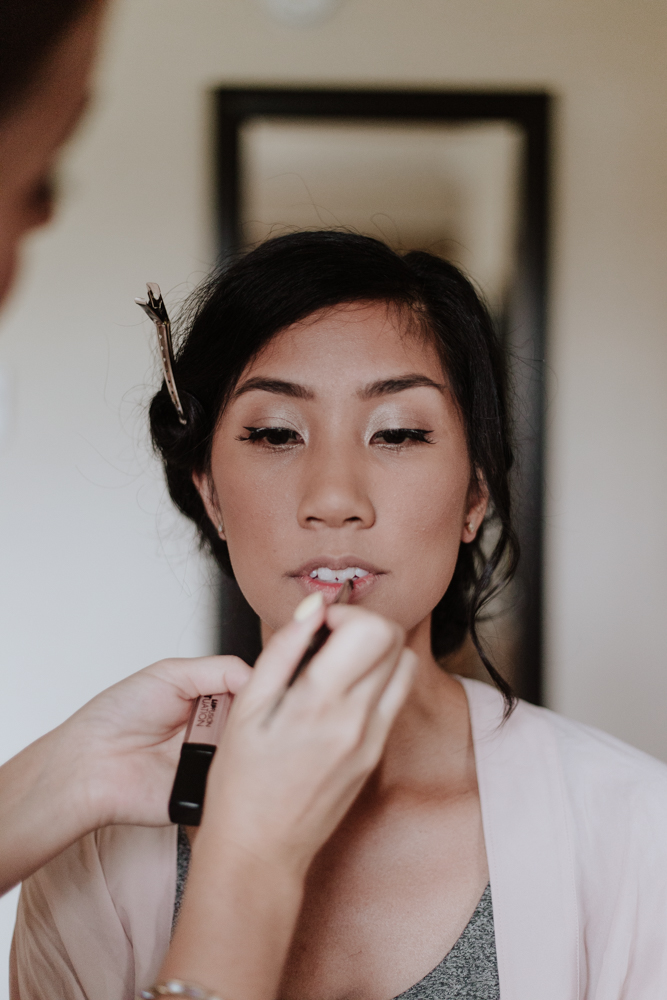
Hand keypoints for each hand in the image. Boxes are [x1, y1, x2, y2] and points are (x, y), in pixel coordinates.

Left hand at [0, 655, 250, 894]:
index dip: (267, 687)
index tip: (281, 682)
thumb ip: (221, 670)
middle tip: (264, 710)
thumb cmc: (117, 715)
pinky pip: (238, 787)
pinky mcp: (208, 795)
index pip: (253, 691)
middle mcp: (214, 732)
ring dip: (256, 744)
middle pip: (258, 722)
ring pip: (254, 753)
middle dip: (265, 716)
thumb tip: (260, 676)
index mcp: (208, 701)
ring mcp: (213, 764)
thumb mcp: (171, 674)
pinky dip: (244, 775)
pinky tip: (240, 762)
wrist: (90, 764)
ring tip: (247, 734)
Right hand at [161, 603, 415, 999]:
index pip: (371, 630)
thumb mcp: (247, 706)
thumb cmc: (242, 786)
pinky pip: (394, 699)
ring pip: (404, 667)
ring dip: (377, 651)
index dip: (345, 613)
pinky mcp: (376, 754)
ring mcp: (373, 739)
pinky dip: (377, 680)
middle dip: (363, 625)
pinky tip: (340, 690)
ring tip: (335, 662)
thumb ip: (284, 649)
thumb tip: (311, 609)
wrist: (261, 849)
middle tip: (328, 637)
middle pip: (395, 641)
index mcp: (321, 703)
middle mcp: (358, 720)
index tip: (319, 623)